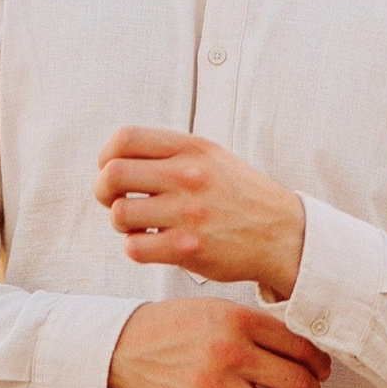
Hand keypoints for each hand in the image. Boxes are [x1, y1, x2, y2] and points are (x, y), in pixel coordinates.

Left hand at [96, 127, 307, 301]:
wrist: (282, 234)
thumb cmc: (238, 196)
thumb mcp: (211, 157)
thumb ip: (168, 152)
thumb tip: (114, 157)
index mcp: (191, 148)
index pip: (125, 138)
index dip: (107, 156)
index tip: (112, 171)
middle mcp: (188, 176)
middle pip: (113, 175)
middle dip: (104, 191)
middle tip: (115, 201)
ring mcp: (188, 213)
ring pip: (120, 214)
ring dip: (122, 223)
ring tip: (141, 226)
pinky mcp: (187, 249)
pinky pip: (134, 248)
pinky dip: (136, 248)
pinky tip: (153, 245)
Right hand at [107, 299, 330, 387]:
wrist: (126, 347)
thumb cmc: (175, 327)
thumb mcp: (216, 309)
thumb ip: (256, 324)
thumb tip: (303, 347)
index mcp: (237, 320)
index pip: (299, 345)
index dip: (319, 362)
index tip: (321, 370)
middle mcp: (229, 352)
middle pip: (296, 380)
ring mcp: (214, 386)